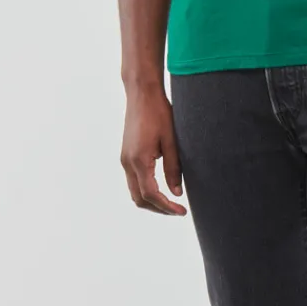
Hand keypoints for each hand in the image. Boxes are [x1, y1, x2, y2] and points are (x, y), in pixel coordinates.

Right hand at [120, 86, 186, 215]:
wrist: (142, 94)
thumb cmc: (159, 113)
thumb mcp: (172, 141)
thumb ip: (173, 168)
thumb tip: (176, 193)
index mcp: (139, 160)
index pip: (151, 195)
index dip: (166, 207)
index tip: (182, 211)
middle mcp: (127, 162)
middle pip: (139, 198)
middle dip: (158, 208)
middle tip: (177, 210)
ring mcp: (124, 159)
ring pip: (134, 191)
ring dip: (151, 201)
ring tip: (170, 202)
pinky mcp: (126, 155)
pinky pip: (133, 180)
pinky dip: (145, 190)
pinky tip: (161, 187)